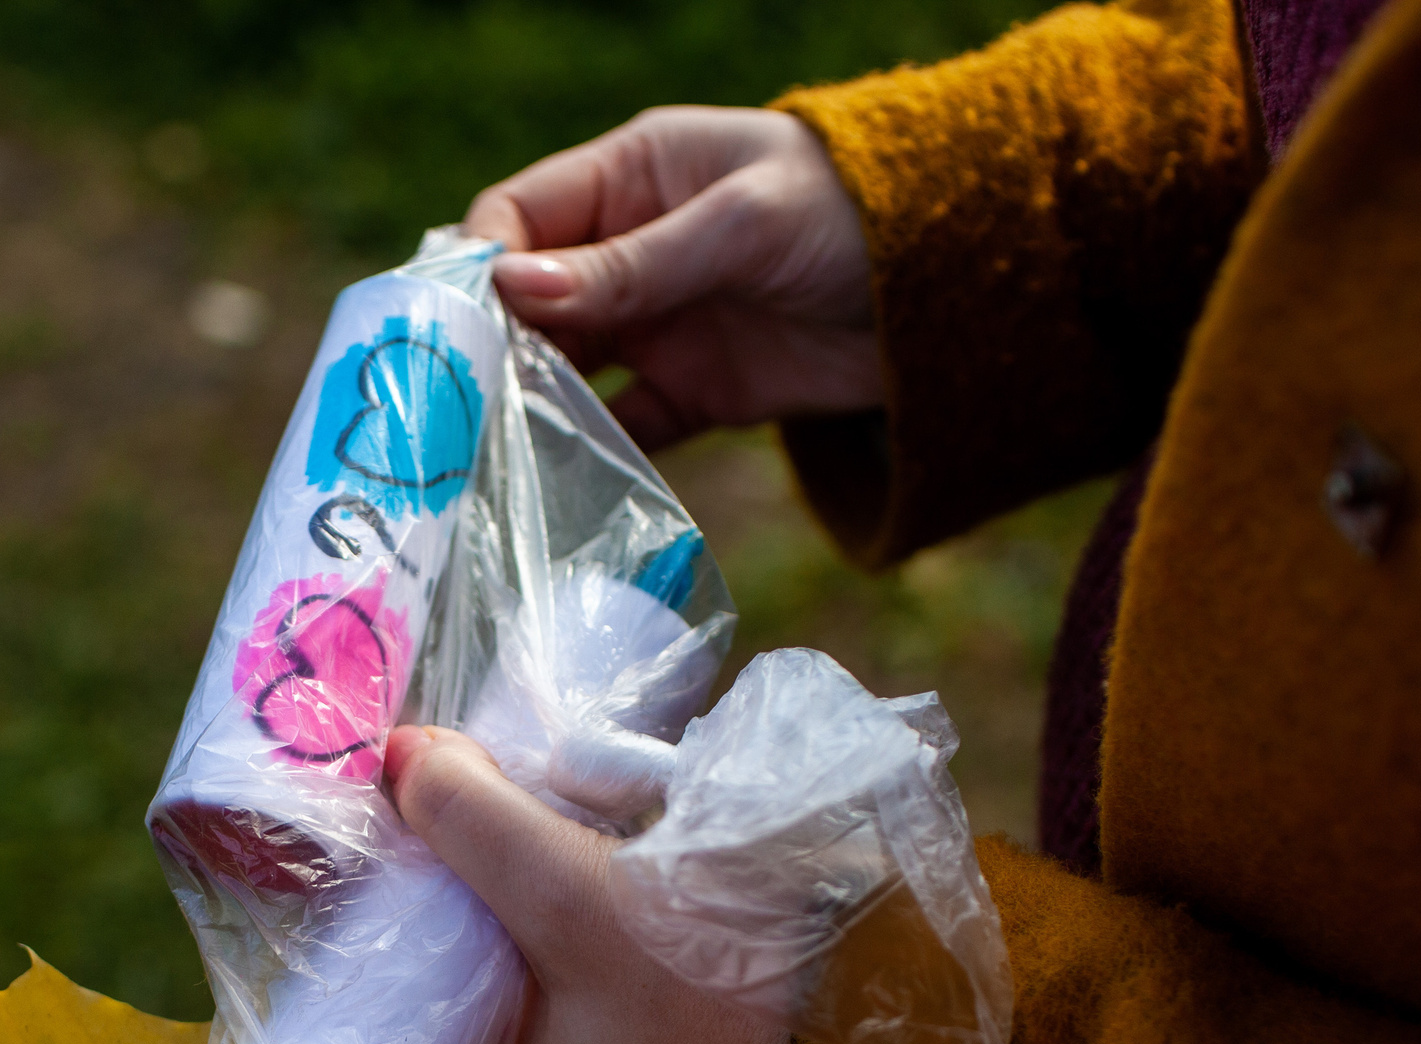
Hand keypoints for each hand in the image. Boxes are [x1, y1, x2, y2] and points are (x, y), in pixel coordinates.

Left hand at [384, 724, 789, 1043]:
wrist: (867, 965)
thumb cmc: (707, 964)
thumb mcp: (566, 890)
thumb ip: (474, 823)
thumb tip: (394, 752)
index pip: (414, 986)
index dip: (396, 895)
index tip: (386, 812)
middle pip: (467, 936)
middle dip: (461, 856)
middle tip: (445, 771)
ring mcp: (602, 1015)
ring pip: (523, 905)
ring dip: (519, 838)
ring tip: (503, 769)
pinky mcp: (650, 964)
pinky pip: (578, 895)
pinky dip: (572, 843)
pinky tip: (567, 789)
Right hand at [462, 105, 876, 450]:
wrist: (962, 287)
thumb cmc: (856, 213)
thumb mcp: (741, 226)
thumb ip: (634, 265)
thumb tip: (514, 289)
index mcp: (631, 177)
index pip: (520, 216)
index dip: (483, 266)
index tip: (459, 326)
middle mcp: (629, 250)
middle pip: (529, 302)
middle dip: (491, 349)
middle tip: (458, 408)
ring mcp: (659, 326)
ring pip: (565, 370)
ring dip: (530, 408)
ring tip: (492, 457)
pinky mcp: (695, 394)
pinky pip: (625, 429)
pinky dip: (594, 457)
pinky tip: (563, 488)